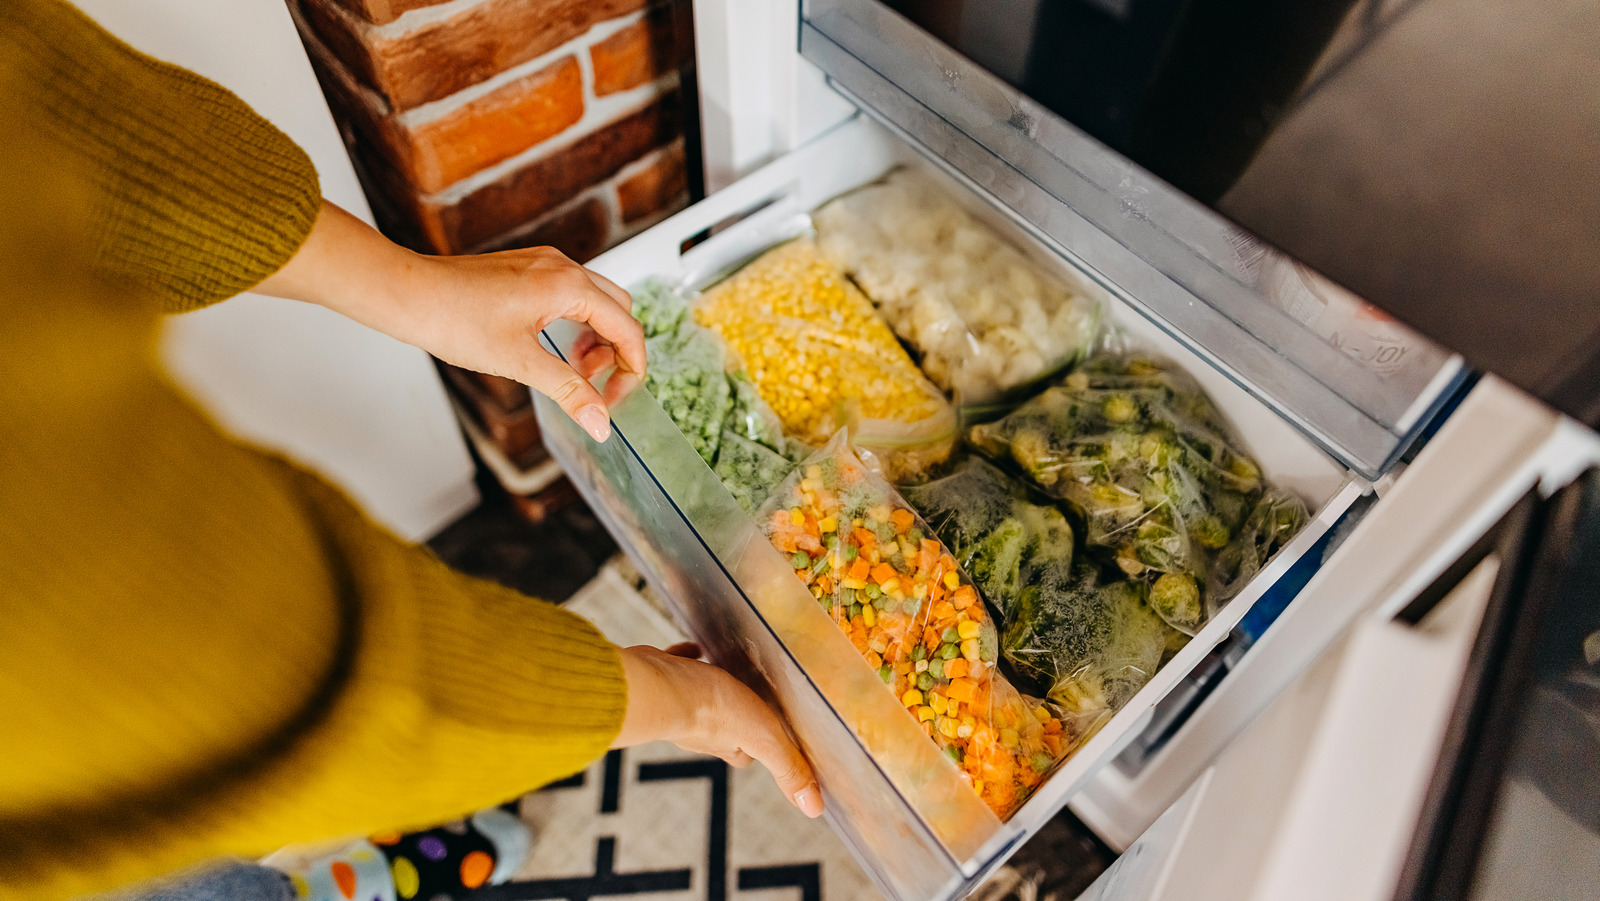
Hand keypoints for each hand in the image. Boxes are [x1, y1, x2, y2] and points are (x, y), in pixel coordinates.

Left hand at [256, 201, 643, 441]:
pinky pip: (570, 293)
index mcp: (568, 286)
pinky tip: (550, 347)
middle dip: (615, 351)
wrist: (409, 294)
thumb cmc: (454, 320)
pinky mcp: (527, 268)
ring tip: (570, 369)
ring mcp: (544, 264)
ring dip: (595, 337)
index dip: (631, 368)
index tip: (616, 399)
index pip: (628, 327)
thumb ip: (568, 391)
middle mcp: (562, 267)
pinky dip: (574, 322)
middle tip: (593, 385)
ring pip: (595, 300)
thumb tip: (600, 423)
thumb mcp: (520, 363)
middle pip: (619, 309)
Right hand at [613, 643, 823, 817]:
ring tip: (726, 670)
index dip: (762, 746)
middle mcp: (701, 728)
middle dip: (736, 714)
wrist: (657, 684)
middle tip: (753, 695)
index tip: (774, 736)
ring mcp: (680, 702)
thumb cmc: (709, 710)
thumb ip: (788, 769)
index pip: (748, 754)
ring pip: (699, 697)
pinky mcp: (664, 677)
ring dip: (712, 687)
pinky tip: (695, 649)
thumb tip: (813, 808)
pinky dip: (687, 661)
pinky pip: (678, 668)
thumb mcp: (765, 739)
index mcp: (728, 744)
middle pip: (724, 726)